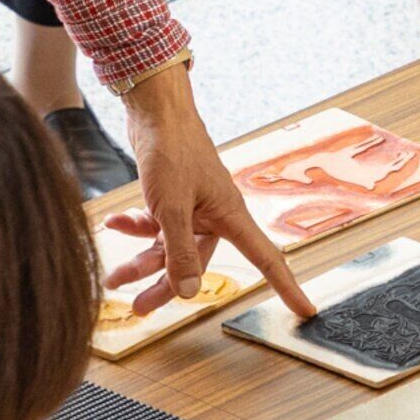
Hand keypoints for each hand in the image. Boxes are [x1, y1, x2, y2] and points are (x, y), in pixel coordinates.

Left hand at [103, 63, 315, 321]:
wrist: (155, 109)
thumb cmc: (172, 150)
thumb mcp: (172, 206)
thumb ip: (180, 251)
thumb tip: (190, 292)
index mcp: (229, 217)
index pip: (266, 259)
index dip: (287, 286)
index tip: (305, 310)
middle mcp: (215, 216)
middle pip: (196, 263)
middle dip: (165, 286)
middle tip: (139, 309)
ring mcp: (192, 207)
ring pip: (169, 247)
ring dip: (141, 260)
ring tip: (113, 278)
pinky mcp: (172, 197)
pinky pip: (156, 225)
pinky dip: (135, 228)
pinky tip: (115, 223)